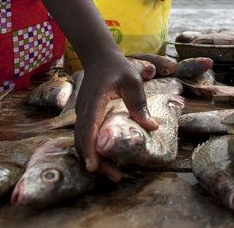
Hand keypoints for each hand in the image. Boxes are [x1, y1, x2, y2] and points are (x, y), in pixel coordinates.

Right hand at [73, 52, 158, 180]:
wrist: (99, 57)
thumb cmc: (118, 67)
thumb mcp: (133, 81)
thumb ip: (139, 103)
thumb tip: (152, 127)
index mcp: (94, 100)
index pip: (88, 127)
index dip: (89, 147)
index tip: (93, 165)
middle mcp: (84, 109)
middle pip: (82, 140)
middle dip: (95, 161)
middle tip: (114, 176)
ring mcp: (81, 114)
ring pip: (81, 141)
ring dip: (93, 159)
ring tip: (112, 173)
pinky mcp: (85, 117)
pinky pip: (84, 138)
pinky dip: (92, 151)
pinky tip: (106, 160)